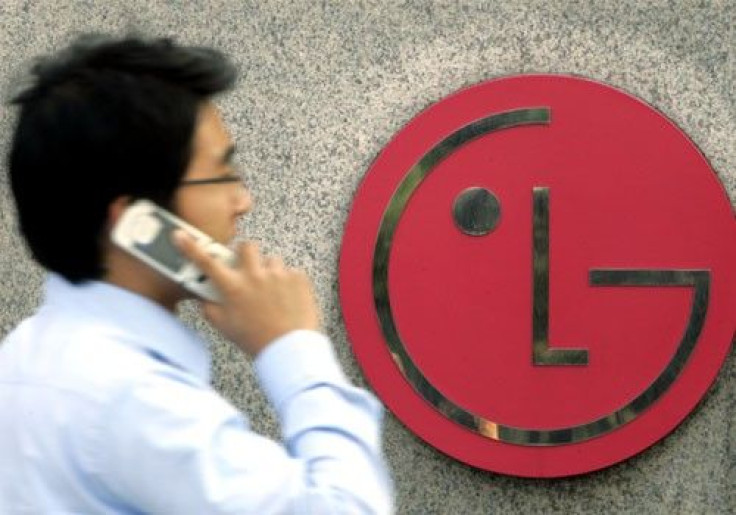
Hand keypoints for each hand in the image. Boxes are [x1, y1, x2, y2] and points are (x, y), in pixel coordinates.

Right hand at [174, 231, 320, 355]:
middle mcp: (254, 276)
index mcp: (233, 287)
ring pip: (271, 260)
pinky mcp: (298, 278)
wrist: (289, 349)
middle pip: (246, 246)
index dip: (191, 247)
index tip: (180, 235)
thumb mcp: (224, 326)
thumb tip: (204, 293)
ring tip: (272, 293)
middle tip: (248, 271)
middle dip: (246, 255)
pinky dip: (288, 283)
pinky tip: (286, 300)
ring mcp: (278, 274)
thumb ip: (209, 306)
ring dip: (269, 272)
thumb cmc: (255, 339)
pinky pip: (290, 272)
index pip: (206, 262)